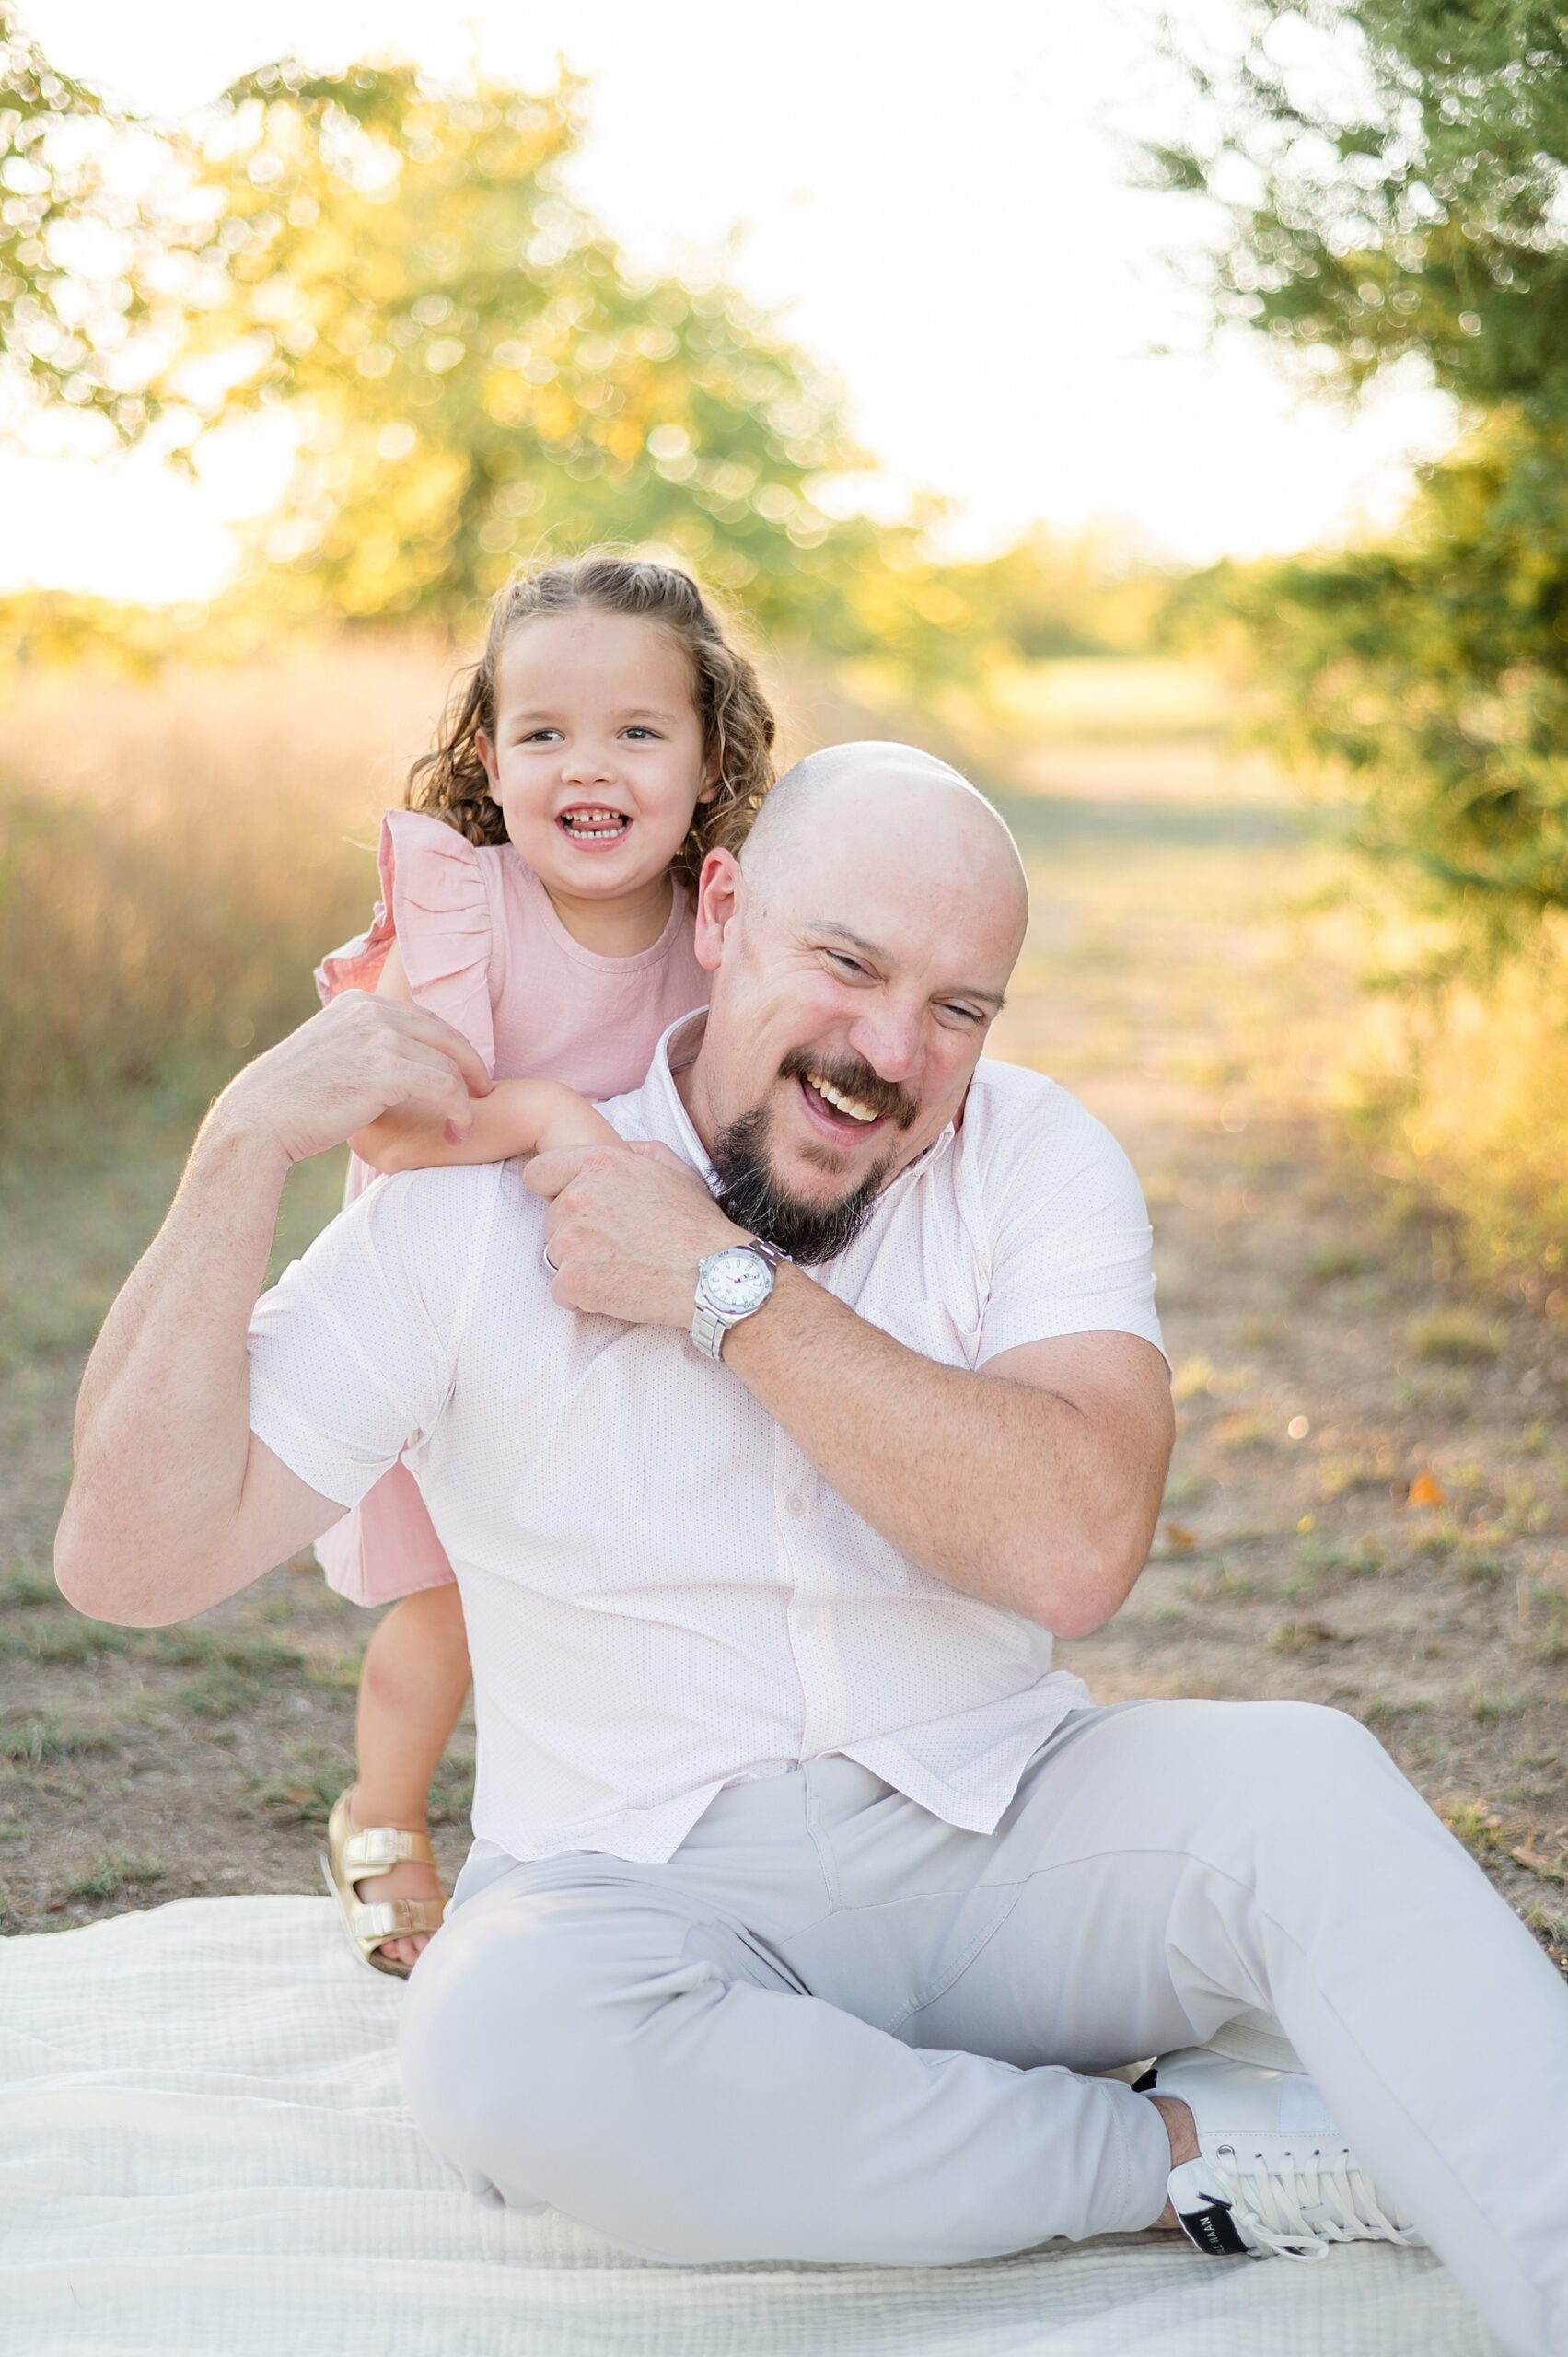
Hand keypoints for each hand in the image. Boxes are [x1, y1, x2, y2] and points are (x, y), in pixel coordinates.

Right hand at [207, 992, 492, 1172]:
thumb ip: (360, 1045)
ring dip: (466, 1098)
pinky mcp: (384, 1069)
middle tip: (483, 1095)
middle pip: (445, 1033)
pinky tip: (457, 1133)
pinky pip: (444, 1086)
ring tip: (464, 1126)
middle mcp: (369, 1011)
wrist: (258, 1120)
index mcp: (357, 1003)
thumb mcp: (328, 1053)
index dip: (450, 1048)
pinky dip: (459, 1111)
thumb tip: (389, 1060)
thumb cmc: (291, 1099)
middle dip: (470, 1066)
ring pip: (448, 1063)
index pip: (423, 1019)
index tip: (463, 1076)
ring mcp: (377, 1037)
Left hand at [524, 1139, 744, 1326]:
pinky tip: (616, 1291)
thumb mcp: (675, 1170)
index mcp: (598, 1164)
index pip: (539, 1173)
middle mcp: (577, 1197)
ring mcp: (571, 1240)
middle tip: (617, 1246)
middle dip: (577, 1234)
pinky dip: (584, 1297)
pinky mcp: (573, 1280)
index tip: (578, 1208)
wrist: (714, 1277)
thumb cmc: (698, 1225)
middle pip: (551, 1220)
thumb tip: (622, 1146)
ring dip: (581, 1265)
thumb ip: (640, 1151)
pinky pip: (562, 1291)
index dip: (555, 1191)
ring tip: (622, 1269)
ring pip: (555, 1256)